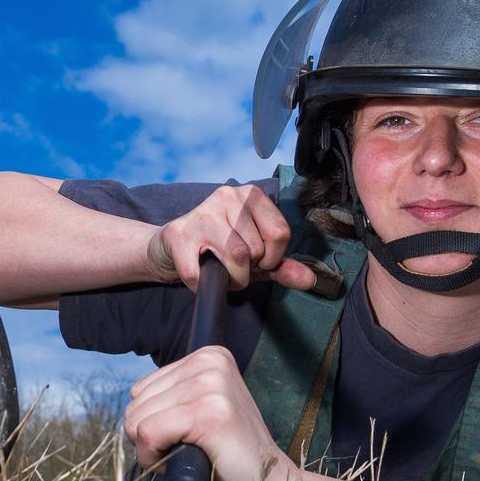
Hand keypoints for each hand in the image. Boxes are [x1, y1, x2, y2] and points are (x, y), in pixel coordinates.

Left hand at [123, 345, 291, 480]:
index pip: (140, 390)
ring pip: (136, 420)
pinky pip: (147, 434)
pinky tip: (185, 462)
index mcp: (209, 356)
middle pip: (135, 404)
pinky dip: (154, 459)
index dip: (155, 423)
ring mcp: (212, 385)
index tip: (190, 436)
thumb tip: (129, 405)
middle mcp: (210, 362)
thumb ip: (169, 397)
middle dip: (152, 437)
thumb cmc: (229, 458)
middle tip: (193, 450)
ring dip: (155, 450)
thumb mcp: (199, 410)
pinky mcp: (209, 413)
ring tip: (194, 455)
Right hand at [146, 184, 318, 292]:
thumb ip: (282, 266)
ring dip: (230, 279)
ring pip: (235, 259)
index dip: (272, 257)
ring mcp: (202, 214)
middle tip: (233, 265)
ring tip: (220, 271)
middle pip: (256, 250)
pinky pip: (202, 273)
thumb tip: (310, 280)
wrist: (170, 247)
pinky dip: (202, 285)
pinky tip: (200, 276)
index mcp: (251, 195)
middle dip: (248, 270)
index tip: (258, 261)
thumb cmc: (219, 249)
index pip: (280, 233)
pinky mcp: (179, 235)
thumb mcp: (256, 256)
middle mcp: (227, 196)